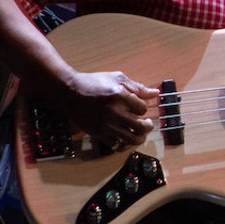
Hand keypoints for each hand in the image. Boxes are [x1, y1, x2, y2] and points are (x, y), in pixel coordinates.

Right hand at [35, 70, 156, 149]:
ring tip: (139, 134)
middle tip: (146, 124)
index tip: (139, 107)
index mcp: (120, 95)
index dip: (143, 109)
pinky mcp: (97, 133)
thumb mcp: (117, 78)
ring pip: (130, 139)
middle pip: (141, 127)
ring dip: (138, 138)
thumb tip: (155, 94)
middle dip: (148, 127)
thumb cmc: (93, 82)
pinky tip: (123, 138)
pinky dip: (123, 144)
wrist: (69, 91)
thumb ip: (137, 87)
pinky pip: (115, 145)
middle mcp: (114, 111)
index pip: (142, 109)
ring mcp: (105, 124)